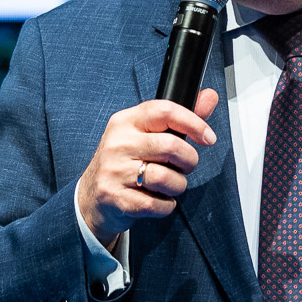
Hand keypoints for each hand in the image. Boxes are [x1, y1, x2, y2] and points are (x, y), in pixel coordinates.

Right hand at [77, 89, 219, 241]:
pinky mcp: (116, 198)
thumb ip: (179, 119)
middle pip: (171, 146)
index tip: (208, 137)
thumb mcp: (145, 135)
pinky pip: (157, 204)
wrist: (91, 198)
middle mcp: (117, 143)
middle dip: (189, 160)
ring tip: (170, 185)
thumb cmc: (124, 163)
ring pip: (166, 177)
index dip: (193, 122)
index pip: (164, 111)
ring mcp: (114, 172)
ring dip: (178, 185)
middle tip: (185, 167)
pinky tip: (158, 200)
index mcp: (125, 122)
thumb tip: (210, 96)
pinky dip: (166, 205)